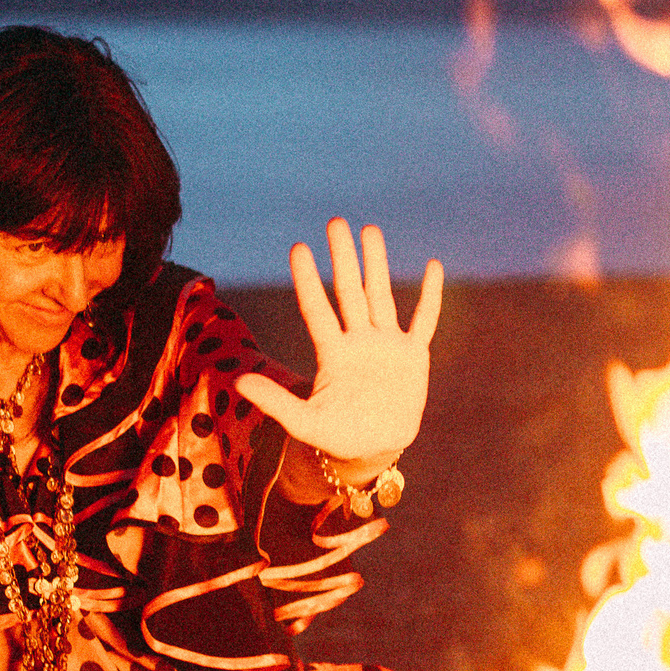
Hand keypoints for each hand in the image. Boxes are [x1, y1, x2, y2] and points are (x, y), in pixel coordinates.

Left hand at [236, 220, 443, 468]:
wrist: (374, 448)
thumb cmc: (336, 435)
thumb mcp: (303, 422)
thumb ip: (275, 400)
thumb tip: (237, 381)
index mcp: (332, 353)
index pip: (317, 309)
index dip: (308, 281)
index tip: (298, 249)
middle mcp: (358, 340)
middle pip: (349, 291)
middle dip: (343, 257)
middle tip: (336, 223)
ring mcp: (386, 344)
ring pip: (380, 296)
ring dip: (376, 264)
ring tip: (370, 230)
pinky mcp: (412, 354)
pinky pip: (424, 320)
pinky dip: (430, 296)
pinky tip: (432, 266)